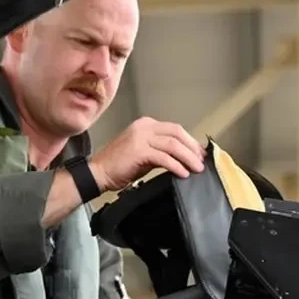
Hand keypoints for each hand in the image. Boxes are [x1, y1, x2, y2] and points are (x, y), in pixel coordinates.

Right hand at [89, 117, 205, 192]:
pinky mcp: (139, 150)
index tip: (199, 153)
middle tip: (201, 161)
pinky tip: (182, 174)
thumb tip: (183, 156)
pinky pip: (164, 157)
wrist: (97, 172)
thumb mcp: (143, 153)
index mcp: (145, 124)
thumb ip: (161, 150)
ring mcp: (140, 137)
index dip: (190, 141)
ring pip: (173, 145)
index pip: (174, 129)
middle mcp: (143, 127)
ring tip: (196, 169)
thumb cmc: (118, 165)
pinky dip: (176, 166)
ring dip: (188, 158)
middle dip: (192, 148)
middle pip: (177, 133)